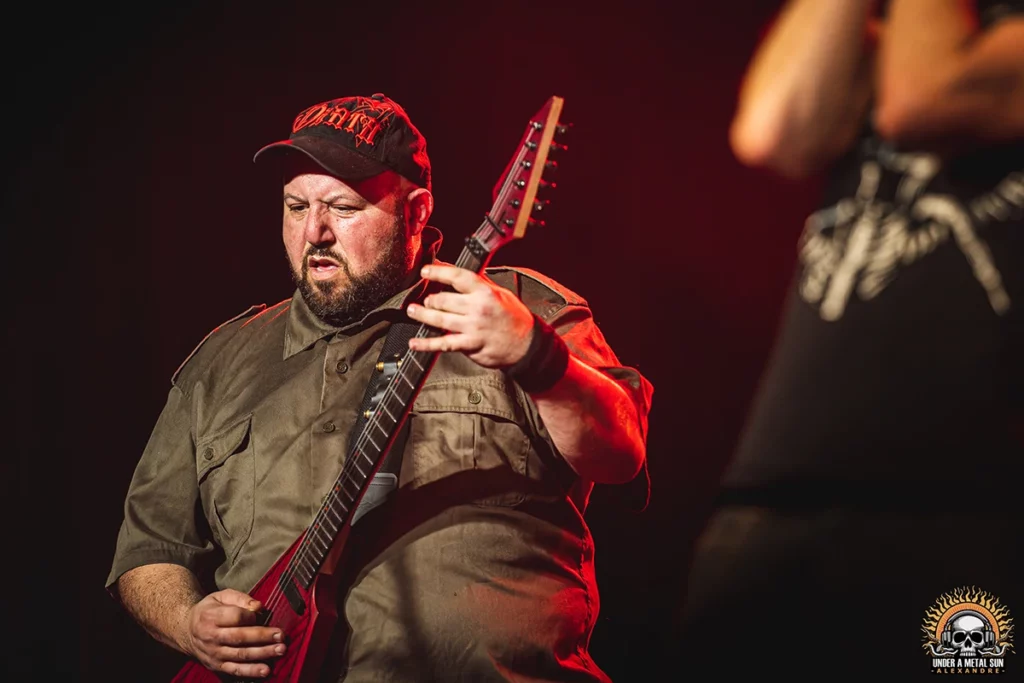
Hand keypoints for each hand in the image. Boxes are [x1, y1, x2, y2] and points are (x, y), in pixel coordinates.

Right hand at [183, 589, 284, 678]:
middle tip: (281, 635)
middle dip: (263, 636)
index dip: (250, 616)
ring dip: (262, 653)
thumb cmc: (209, 610)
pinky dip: (251, 671)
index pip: (235, 617)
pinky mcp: (216, 666)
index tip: (260, 614)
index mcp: (210, 616)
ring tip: (280, 650)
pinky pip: (235, 670)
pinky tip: (266, 670)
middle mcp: (211, 636)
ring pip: (240, 655)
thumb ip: (240, 598)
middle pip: (240, 637)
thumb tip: (259, 607)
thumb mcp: (221, 597)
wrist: (187, 631)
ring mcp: (213, 653)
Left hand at [406, 264, 533, 367]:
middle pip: (443, 299)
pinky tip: (414, 343)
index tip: (425, 271)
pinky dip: (426, 344)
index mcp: (485, 292)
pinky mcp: (470, 345)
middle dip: (430, 299)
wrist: (527, 345)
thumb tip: (455, 273)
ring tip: (412, 311)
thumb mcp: (500, 293)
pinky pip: (444, 344)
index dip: (438, 272)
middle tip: (425, 300)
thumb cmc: (514, 317)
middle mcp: (478, 308)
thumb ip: (478, 284)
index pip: (457, 277)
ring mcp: (473, 328)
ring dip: (422, 315)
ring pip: (439, 320)